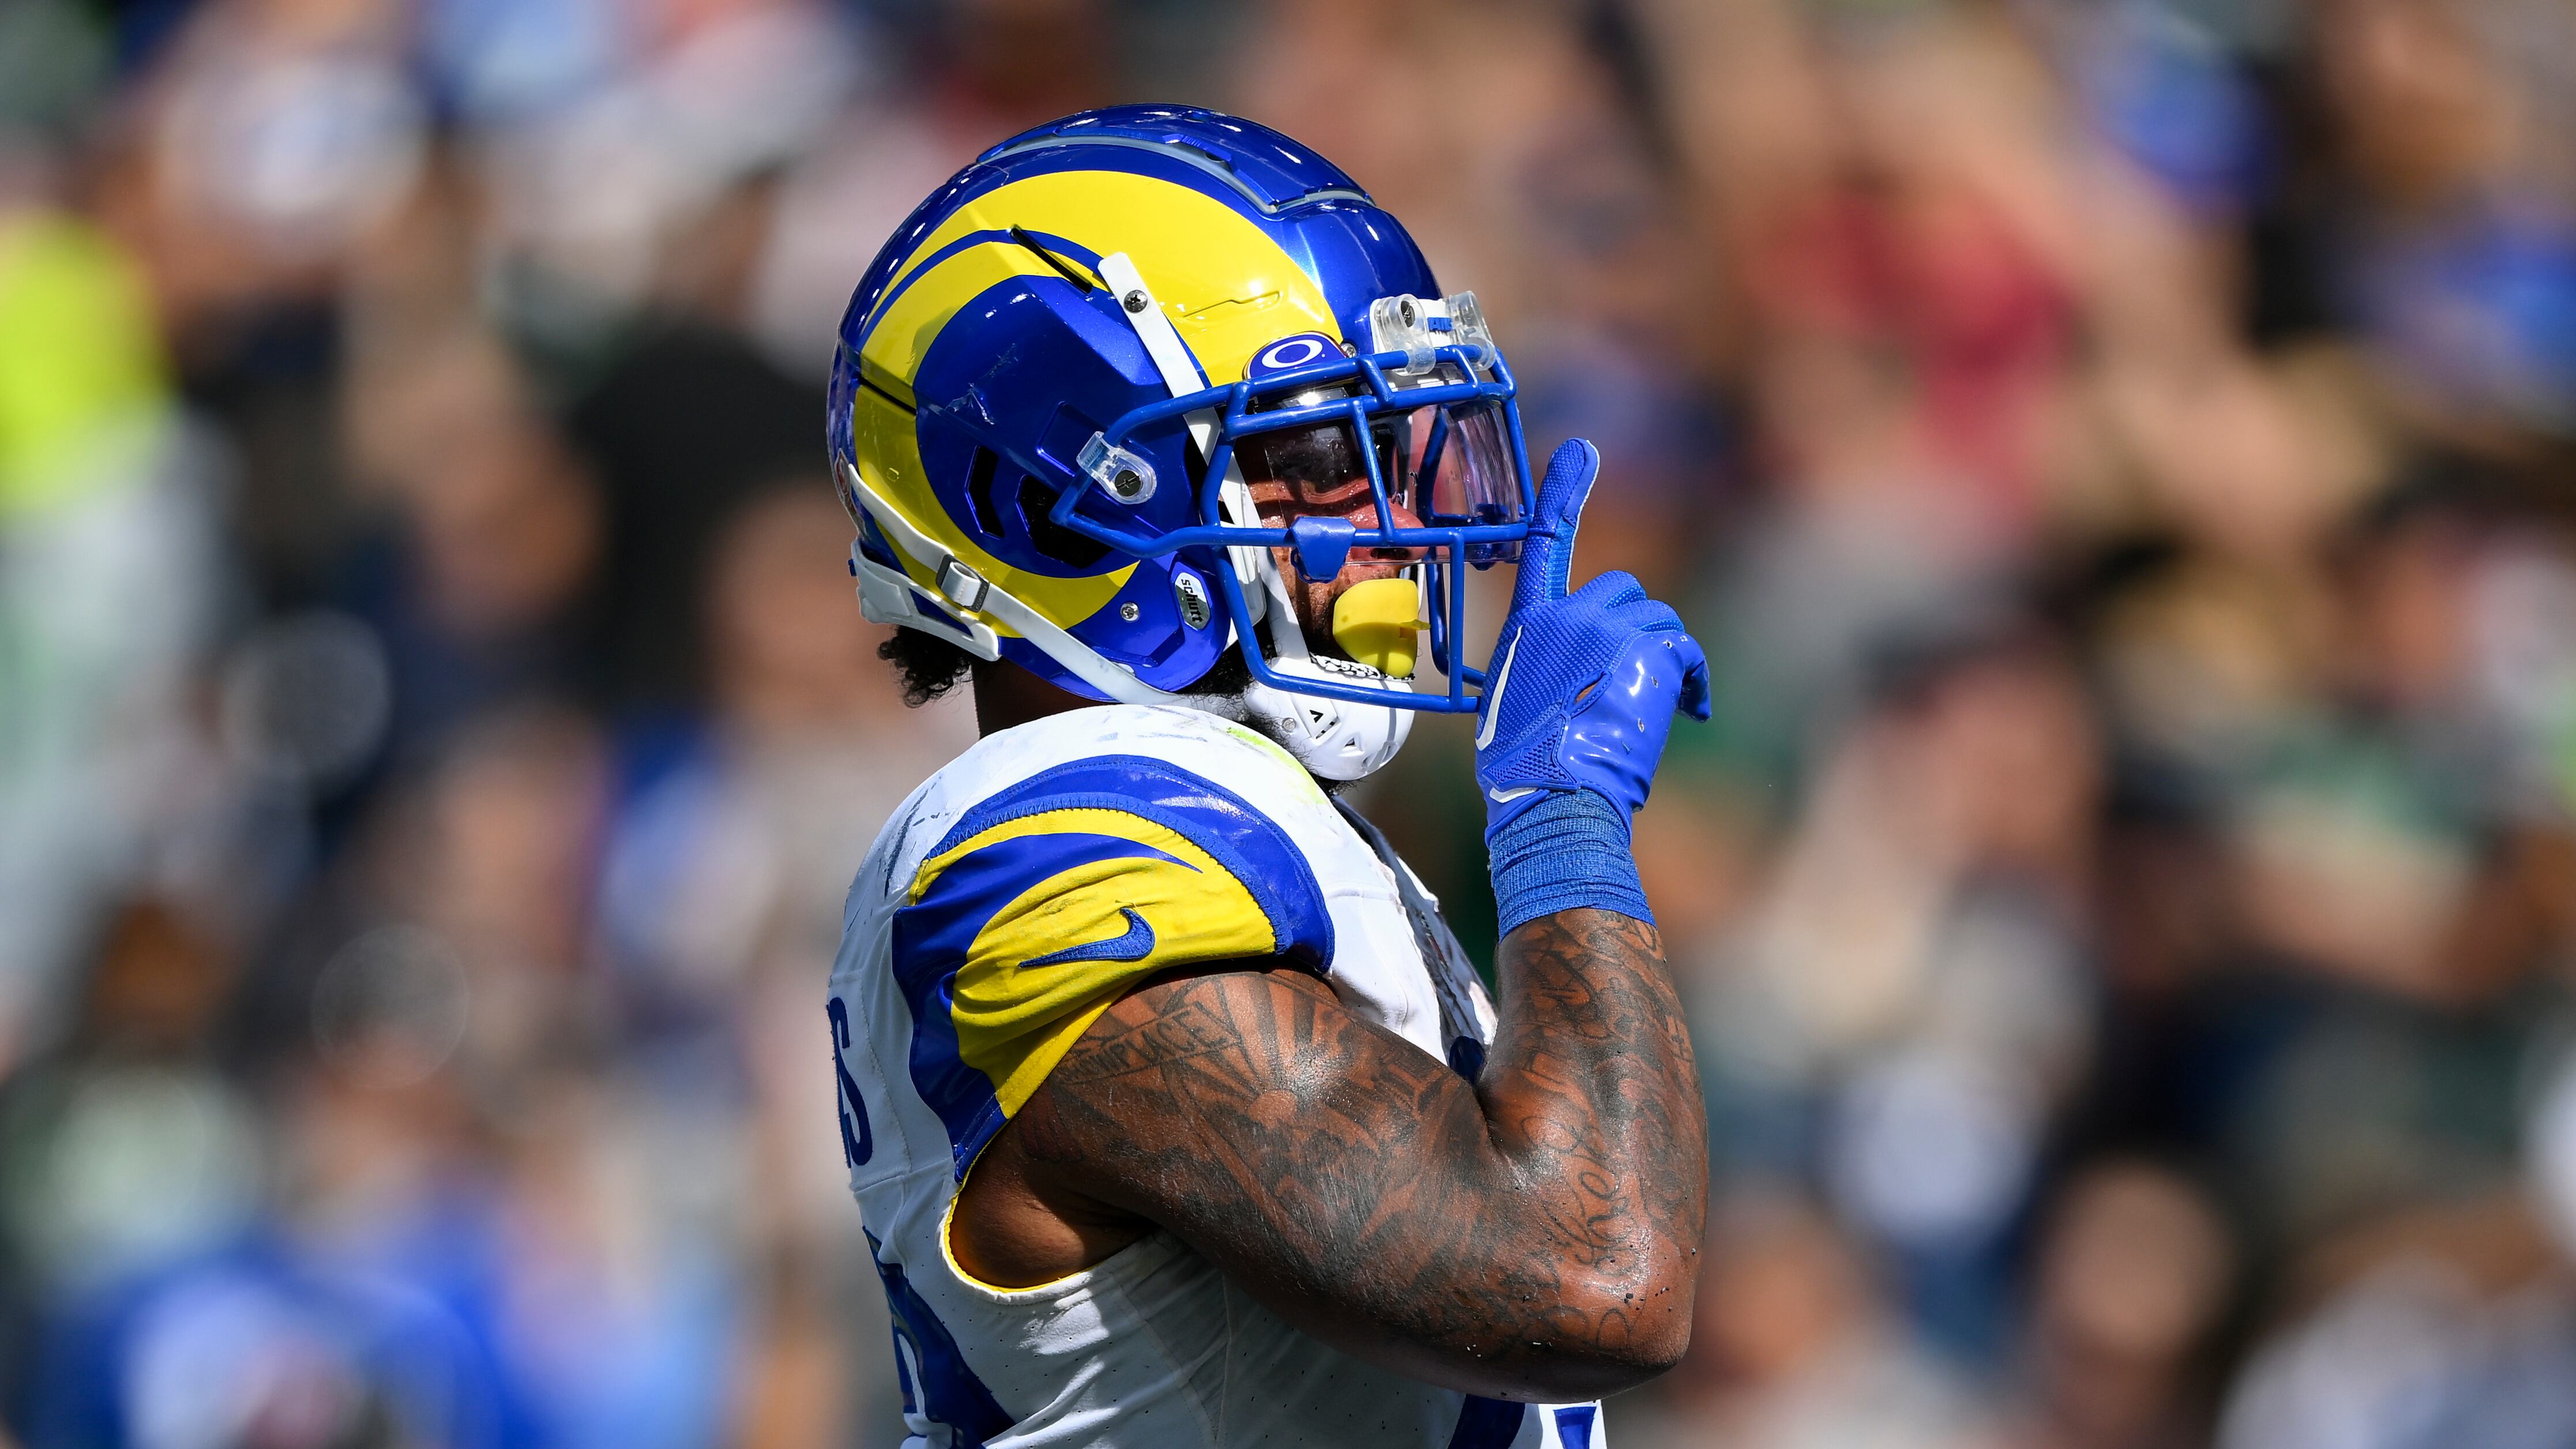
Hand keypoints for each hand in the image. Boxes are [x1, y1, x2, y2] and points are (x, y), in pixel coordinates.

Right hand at [1474, 440, 1709, 838]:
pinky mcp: (1647, 653)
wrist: (1552, 796)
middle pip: (1622, 589)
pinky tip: (1690, 711)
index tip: (1581, 451)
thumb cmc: (1525, 768)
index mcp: (1529, 624)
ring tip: (1660, 704)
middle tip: (1638, 675)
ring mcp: (1608, 630)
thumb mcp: (1511, 701)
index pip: (1544, 544)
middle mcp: (1568, 615)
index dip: (1564, 494)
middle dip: (1636, 626)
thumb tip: (1559, 677)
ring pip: (1658, 619)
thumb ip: (1540, 666)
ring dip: (1665, 655)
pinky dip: (1693, 678)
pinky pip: (1685, 648)